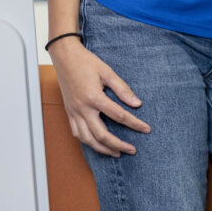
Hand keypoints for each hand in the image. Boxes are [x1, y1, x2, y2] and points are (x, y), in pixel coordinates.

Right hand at [49, 37, 150, 155]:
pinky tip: (97, 144)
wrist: (65, 57)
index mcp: (94, 97)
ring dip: (103, 149)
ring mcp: (74, 112)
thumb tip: (137, 104)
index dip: (134, 124)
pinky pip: (77, 133)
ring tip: (116, 152)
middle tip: (132, 150)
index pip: (119, 116)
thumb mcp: (107, 72)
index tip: (146, 129)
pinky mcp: (69, 113)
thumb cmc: (86, 62)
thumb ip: (122, 89)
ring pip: (88, 139)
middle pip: (102, 135)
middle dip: (118, 145)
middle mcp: (82, 108)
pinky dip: (88, 142)